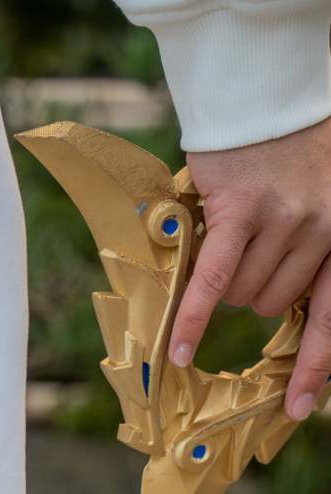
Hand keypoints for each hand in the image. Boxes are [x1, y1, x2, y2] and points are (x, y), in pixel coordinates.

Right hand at [168, 114, 330, 421]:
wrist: (267, 84)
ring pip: (243, 296)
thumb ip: (308, 249)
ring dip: (225, 285)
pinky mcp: (243, 211)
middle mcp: (325, 228)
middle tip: (241, 256)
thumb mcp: (320, 197)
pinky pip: (214, 283)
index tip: (298, 408)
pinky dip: (192, 320)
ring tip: (225, 237)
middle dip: (250, 294)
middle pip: (273, 304)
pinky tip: (177, 351)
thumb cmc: (290, 142)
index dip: (315, 367)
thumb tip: (275, 310)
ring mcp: (287, 220)